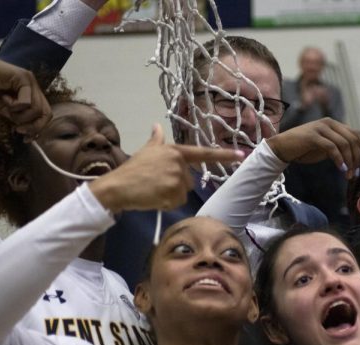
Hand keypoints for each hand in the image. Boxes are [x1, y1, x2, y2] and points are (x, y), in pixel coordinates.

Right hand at [0, 54, 50, 135]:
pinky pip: (27, 102)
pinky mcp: (24, 77)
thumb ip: (20, 119)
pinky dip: (15, 106)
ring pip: (37, 110)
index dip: (38, 129)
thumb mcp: (6, 110)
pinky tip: (4, 98)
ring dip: (21, 116)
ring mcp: (30, 81)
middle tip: (18, 129)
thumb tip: (33, 135)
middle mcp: (34, 87)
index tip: (26, 139)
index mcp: (32, 94)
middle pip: (47, 114)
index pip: (45, 115)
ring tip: (7, 108)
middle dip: (33, 127)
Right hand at [90, 125, 241, 211]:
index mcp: (174, 151)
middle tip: (156, 184)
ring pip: (183, 194)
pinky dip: (166, 204)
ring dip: (170, 196)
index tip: (241, 155)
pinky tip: (153, 198)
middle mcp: (178, 162)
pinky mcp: (172, 192)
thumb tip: (156, 126)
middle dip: (176, 186)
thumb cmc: (132, 169)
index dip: (223, 155)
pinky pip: (176, 203)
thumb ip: (156, 140)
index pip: (203, 153)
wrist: (118, 186)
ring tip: (153, 191)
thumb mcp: (146, 151)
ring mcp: (176, 177)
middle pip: (189, 182)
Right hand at [266, 117, 359, 178]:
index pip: (355, 133)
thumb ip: (338, 148)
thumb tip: (354, 157)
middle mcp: (329, 123)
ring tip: (348, 174)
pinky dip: (338, 159)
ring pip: (343, 144)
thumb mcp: (325, 148)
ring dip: (349, 161)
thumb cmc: (304, 149)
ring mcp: (321, 128)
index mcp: (334, 125)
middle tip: (355, 174)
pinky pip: (331, 147)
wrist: (283, 148)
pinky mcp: (313, 136)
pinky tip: (340, 168)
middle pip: (352, 139)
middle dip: (356, 158)